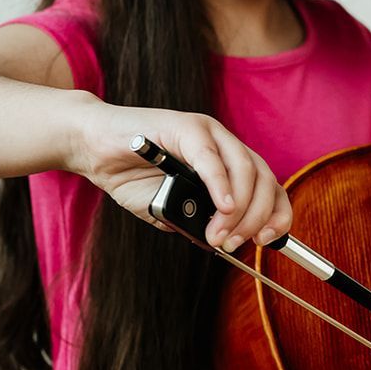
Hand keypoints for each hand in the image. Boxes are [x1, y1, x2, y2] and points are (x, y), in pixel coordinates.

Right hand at [72, 102, 290, 250]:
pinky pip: (210, 157)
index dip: (277, 214)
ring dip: (237, 209)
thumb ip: (195, 222)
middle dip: (255, 218)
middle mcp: (225, 145)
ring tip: (220, 234)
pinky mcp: (184, 125)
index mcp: (230, 164)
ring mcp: (207, 132)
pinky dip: (220, 184)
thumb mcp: (170, 209)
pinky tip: (222, 206)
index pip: (269, 187)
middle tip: (232, 244)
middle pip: (263, 180)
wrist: (93, 148)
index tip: (267, 241)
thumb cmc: (131, 176)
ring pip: (243, 169)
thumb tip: (219, 243)